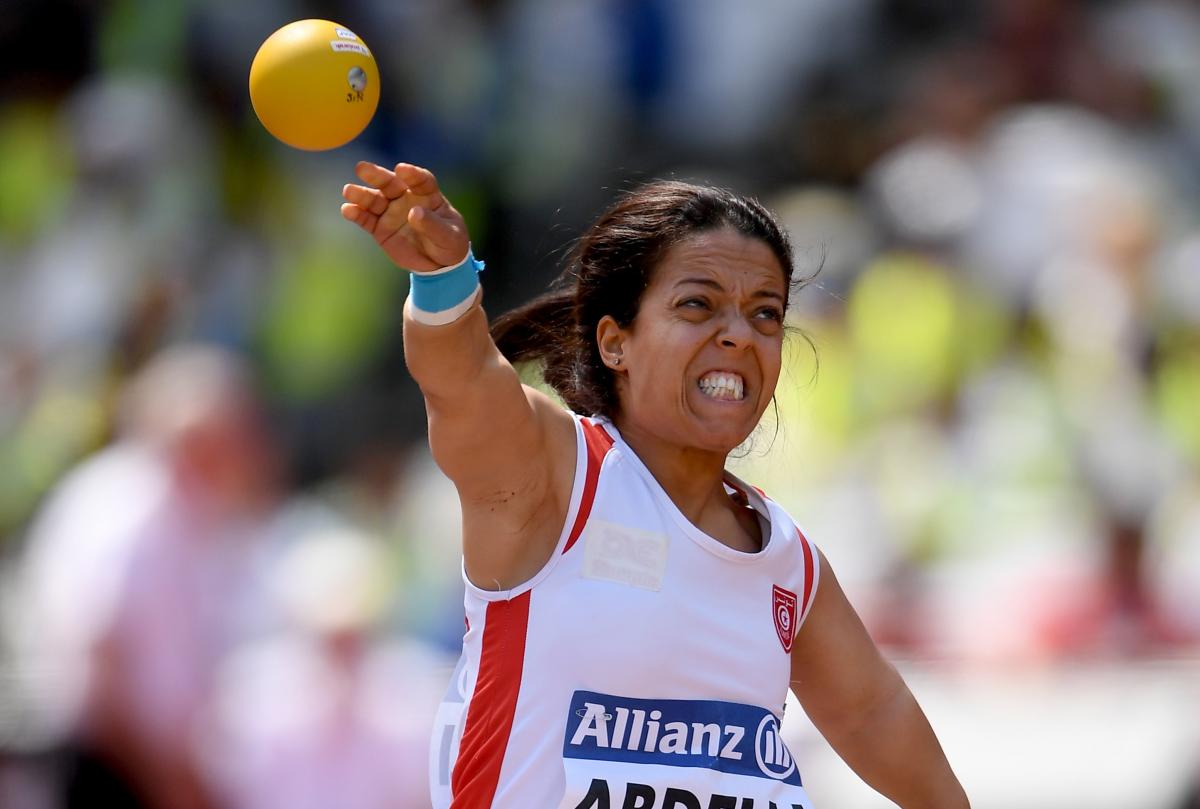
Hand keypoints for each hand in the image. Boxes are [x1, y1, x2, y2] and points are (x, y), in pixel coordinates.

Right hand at [341, 162, 468, 271]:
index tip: (401, 169)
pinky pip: (367, 219)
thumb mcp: (449, 236)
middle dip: (377, 176)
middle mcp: (406, 199)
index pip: (420, 180)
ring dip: (361, 195)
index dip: (412, 174)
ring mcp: (391, 212)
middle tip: (361, 168)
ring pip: (375, 200)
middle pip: (391, 184)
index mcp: (428, 195)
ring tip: (348, 191)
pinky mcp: (380, 228)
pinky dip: (356, 214)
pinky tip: (347, 209)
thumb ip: (433, 225)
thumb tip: (414, 213)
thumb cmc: (449, 244)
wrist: (438, 265)